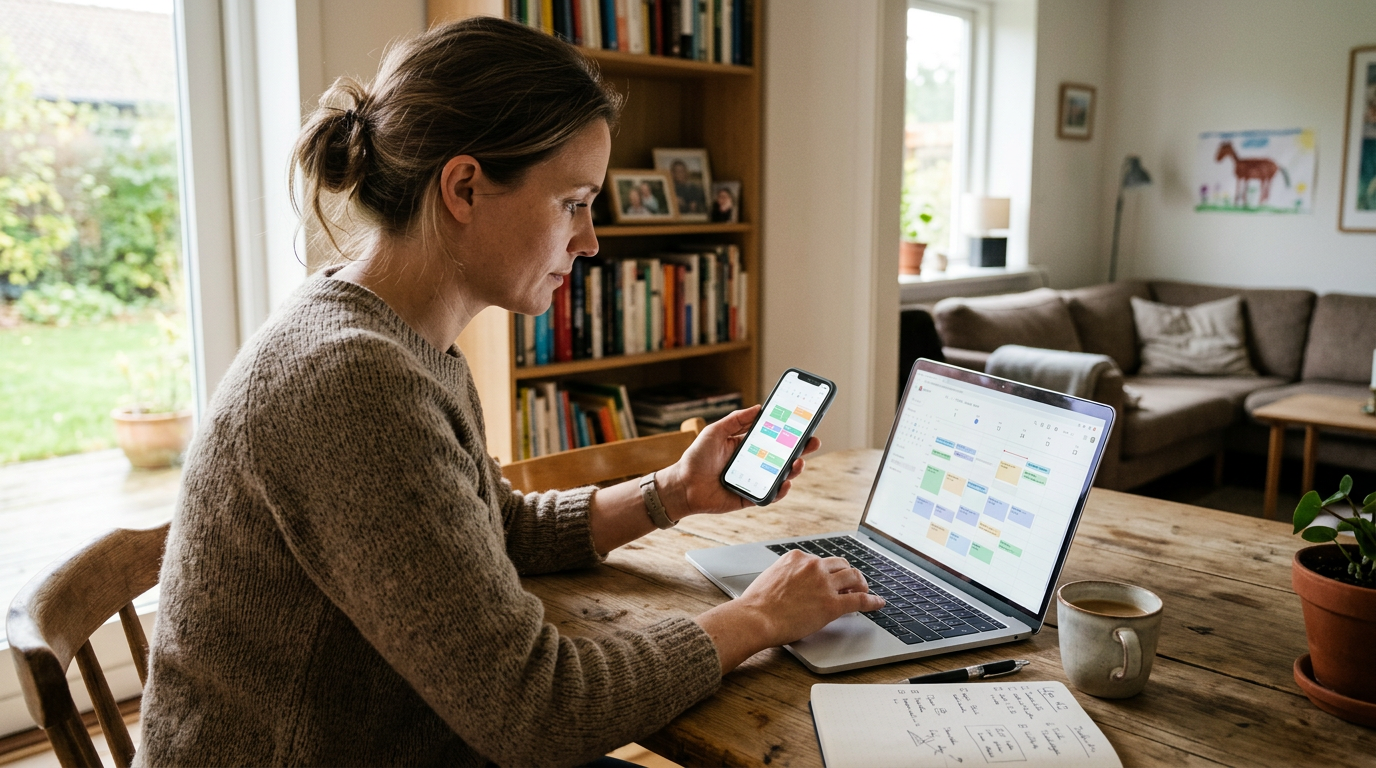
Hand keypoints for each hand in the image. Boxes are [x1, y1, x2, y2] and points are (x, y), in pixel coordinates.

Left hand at [658, 405, 821, 518]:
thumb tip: (759, 407)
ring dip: (794, 469)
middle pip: (783, 456)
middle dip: (801, 449)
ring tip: (799, 461)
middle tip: (813, 441)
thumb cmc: (695, 458)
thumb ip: (736, 419)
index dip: (789, 431)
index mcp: (746, 446)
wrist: (682, 486)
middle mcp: (753, 463)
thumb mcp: (715, 431)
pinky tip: (786, 483)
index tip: (803, 423)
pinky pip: (770, 495)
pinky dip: (780, 491)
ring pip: (781, 475)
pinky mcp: (750, 498)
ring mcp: (753, 481)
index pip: (773, 437)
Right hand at [695, 550, 885, 671]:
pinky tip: (878, 603)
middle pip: (841, 565)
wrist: (756, 617)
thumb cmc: (757, 604)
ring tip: (865, 590)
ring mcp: (824, 584)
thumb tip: (794, 585)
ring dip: (862, 584)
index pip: (821, 561)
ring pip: (853, 577)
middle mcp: (813, 566)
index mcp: (797, 558)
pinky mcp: (832, 604)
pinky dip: (872, 601)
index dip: (830, 571)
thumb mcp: (771, 578)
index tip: (833, 578)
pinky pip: (859, 600)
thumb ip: (787, 576)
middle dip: (849, 573)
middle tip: (854, 583)